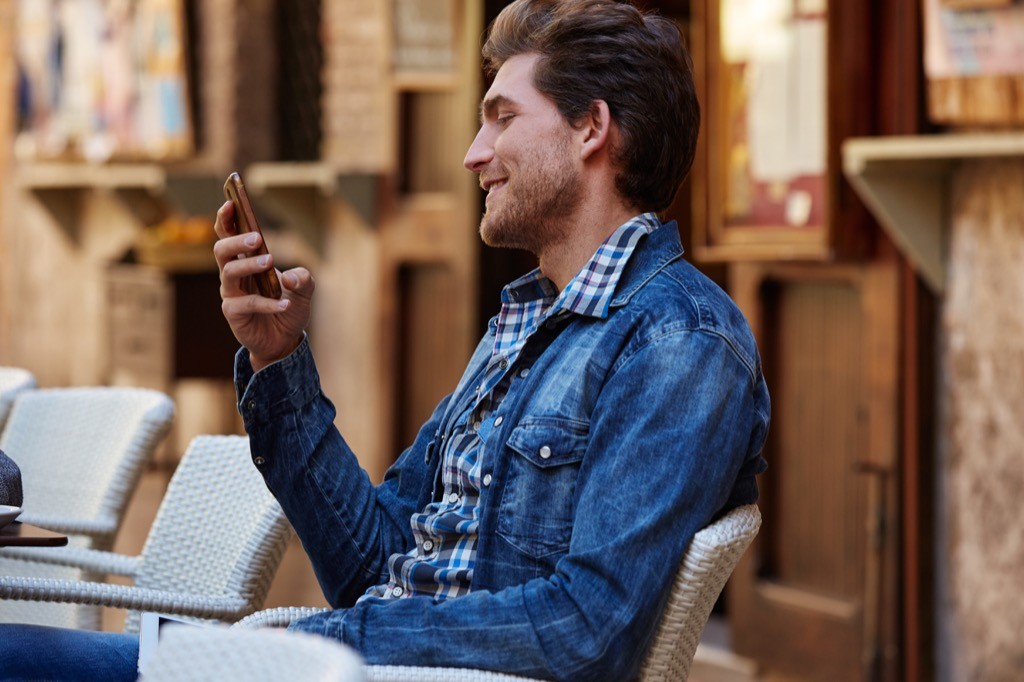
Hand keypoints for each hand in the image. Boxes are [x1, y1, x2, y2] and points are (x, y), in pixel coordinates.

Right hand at [213, 201, 314, 370]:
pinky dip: (267, 302)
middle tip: (258, 238)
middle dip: (237, 240)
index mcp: (245, 260)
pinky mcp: (234, 314)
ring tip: (271, 262)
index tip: (231, 202)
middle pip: (221, 249)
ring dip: (249, 265)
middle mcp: (233, 274)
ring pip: (229, 273)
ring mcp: (231, 294)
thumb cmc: (289, 308)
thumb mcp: (305, 290)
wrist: (284, 341)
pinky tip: (285, 304)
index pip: (228, 234)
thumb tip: (290, 276)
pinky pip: (246, 304)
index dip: (226, 218)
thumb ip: (304, 278)